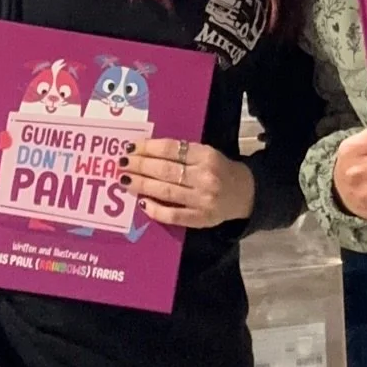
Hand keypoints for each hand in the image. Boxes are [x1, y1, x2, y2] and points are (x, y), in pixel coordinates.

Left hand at [120, 138, 255, 228]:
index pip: (171, 149)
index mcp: (207, 156)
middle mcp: (205, 177)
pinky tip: (142, 202)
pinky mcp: (200, 219)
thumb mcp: (206, 153)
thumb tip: (145, 152)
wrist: (244, 194)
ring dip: (142, 185)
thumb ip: (181, 152)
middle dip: (140, 166)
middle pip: (165, 170)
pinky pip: (172, 215)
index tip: (130, 147)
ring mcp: (203, 200)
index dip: (148, 148)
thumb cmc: (219, 169)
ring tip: (124, 180)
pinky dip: (155, 209)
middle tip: (121, 163)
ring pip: (165, 191)